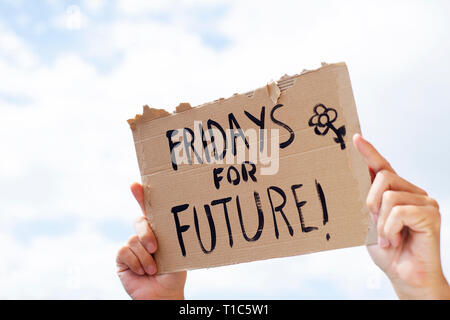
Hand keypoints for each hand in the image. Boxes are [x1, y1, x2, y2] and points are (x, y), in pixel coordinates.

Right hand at [116, 183, 186, 299]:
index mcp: (157, 230)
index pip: (148, 209)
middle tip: (155, 248)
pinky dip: (136, 263)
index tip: (135, 184)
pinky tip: (142, 272)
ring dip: (146, 258)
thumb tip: (174, 219)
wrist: (164, 294)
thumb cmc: (174, 273)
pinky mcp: (122, 259)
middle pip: (139, 222)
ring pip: (134, 240)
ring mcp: (131, 246)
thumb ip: (170, 236)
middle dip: (146, 233)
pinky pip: (125, 252)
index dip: (141, 195)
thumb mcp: (176, 251)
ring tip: (153, 269)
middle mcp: (142, 236)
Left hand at [353, 134, 448, 298]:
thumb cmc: (389, 251)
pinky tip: (395, 241)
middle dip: (371, 201)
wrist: (405, 276)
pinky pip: (400, 211)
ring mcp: (425, 202)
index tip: (355, 138)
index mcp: (397, 193)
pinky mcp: (430, 214)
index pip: (382, 166)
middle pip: (383, 176)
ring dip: (381, 222)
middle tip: (375, 224)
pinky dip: (391, 229)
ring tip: (388, 238)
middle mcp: (413, 193)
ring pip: (389, 196)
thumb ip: (368, 203)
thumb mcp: (370, 224)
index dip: (369, 152)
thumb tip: (359, 182)